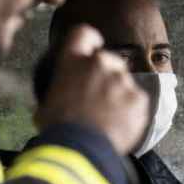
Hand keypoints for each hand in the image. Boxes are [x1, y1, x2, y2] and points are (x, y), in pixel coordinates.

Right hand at [33, 24, 149, 154]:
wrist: (81, 150)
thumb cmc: (58, 129)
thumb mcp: (45, 106)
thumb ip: (56, 93)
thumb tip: (51, 102)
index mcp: (73, 61)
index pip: (83, 33)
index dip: (89, 40)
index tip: (91, 49)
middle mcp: (99, 63)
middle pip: (108, 59)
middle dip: (105, 74)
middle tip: (98, 96)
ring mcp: (121, 80)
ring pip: (123, 81)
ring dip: (118, 94)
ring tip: (108, 117)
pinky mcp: (138, 98)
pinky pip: (136, 100)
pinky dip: (130, 111)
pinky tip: (119, 125)